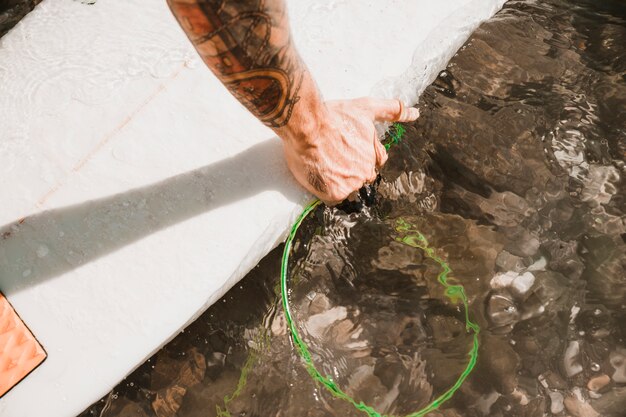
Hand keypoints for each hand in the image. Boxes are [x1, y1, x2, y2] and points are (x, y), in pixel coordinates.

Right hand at [280, 97, 418, 204]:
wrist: (308, 125)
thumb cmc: (335, 116)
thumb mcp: (367, 108)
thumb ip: (392, 111)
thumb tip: (416, 113)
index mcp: (373, 157)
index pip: (371, 165)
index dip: (357, 156)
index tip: (344, 149)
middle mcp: (364, 173)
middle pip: (358, 178)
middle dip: (347, 170)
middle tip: (330, 155)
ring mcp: (350, 185)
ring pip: (346, 189)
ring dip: (337, 181)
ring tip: (323, 164)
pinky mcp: (333, 193)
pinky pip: (332, 199)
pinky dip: (326, 190)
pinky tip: (319, 174)